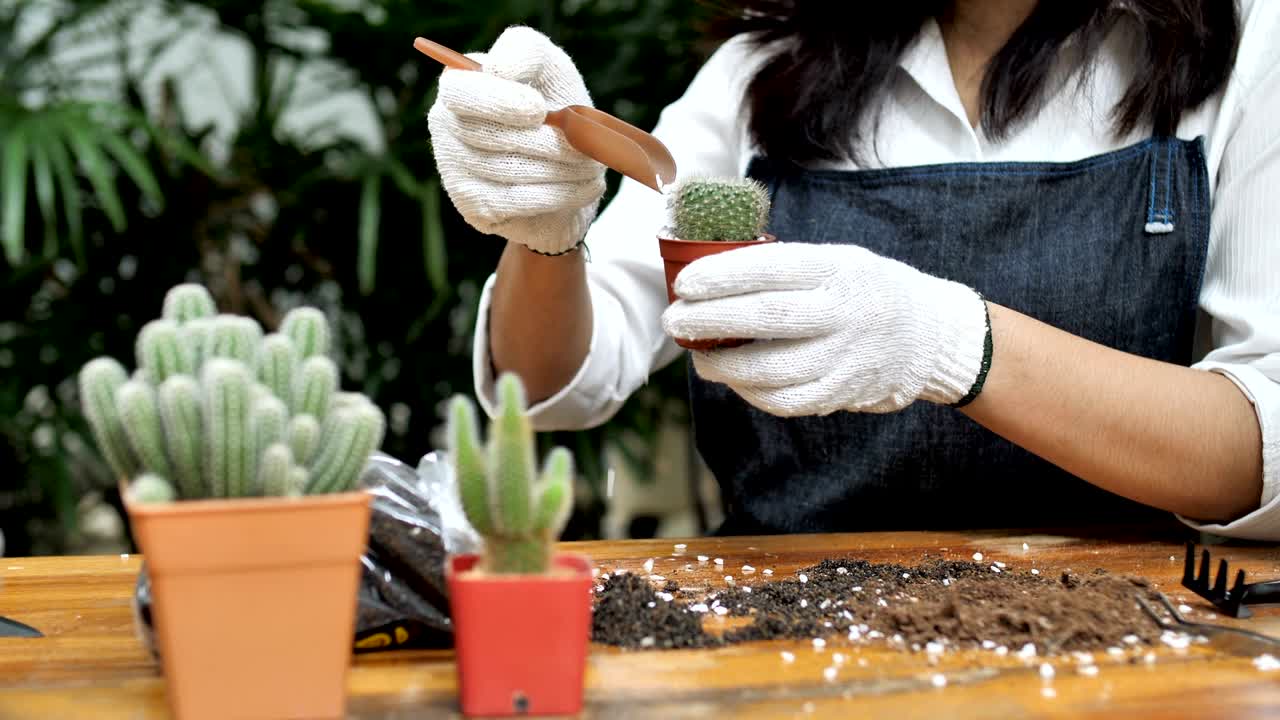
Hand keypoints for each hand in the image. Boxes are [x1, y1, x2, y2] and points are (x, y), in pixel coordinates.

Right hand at [427, 27, 605, 254]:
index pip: (459, 90)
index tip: (538, 109)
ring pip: (502, 168)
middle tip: (579, 145)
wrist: (568, 174)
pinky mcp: (472, 205)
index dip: (497, 100)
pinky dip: (557, 193)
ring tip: (590, 166)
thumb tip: (498, 70)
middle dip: (541, 142)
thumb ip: (528, 53)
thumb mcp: (552, 72)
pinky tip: (585, 186)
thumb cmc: (558, 112)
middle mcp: (445, 122)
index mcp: (461, 83)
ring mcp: (453, 167)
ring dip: (557, 168)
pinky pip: (512, 200)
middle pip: (482, 134)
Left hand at [661, 242, 991, 416]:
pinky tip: (732, 379)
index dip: (721, 276)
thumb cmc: (864, 289)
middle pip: (765, 319)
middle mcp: (843, 313)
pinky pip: (785, 400)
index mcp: (838, 269)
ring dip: (723, 364)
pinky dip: (750, 392)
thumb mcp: (837, 259)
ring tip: (697, 354)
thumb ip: (785, 266)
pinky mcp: (842, 393)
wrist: (930, 335)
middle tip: (674, 319)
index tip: (684, 282)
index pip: (771, 270)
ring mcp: (844, 358)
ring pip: (770, 369)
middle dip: (710, 320)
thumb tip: (711, 273)